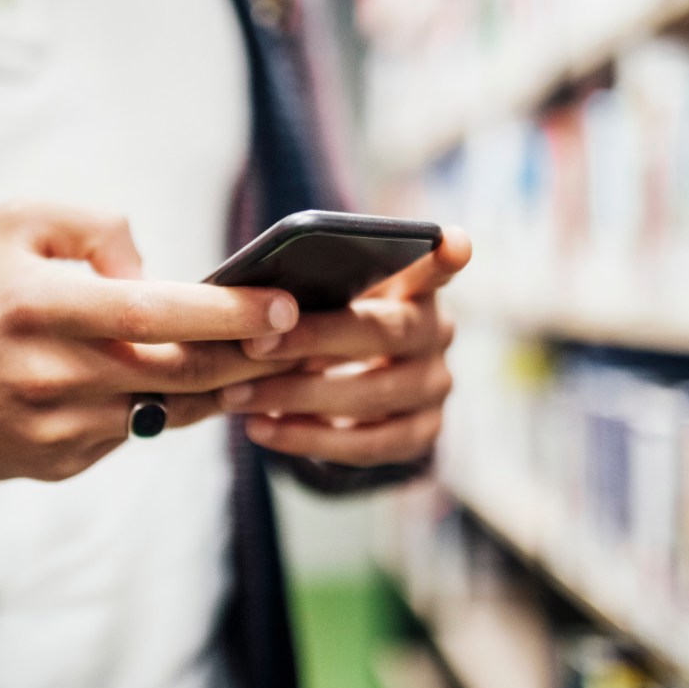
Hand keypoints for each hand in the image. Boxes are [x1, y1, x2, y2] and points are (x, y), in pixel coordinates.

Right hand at [0, 201, 298, 480]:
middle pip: (178, 371)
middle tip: (296, 336)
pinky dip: (170, 409)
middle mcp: (48, 374)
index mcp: (37, 306)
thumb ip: (96, 226)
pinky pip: (134, 434)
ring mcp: (54, 428)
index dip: (225, 313)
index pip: (151, 312)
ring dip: (223, 387)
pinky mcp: (58, 464)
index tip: (284, 306)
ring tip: (260, 360)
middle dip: (250, 355)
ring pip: (168, 410)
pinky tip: (193, 386)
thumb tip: (157, 274)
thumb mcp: (17, 224)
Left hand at [220, 227, 470, 466]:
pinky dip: (307, 439)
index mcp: (417, 289)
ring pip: (370, 396)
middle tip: (252, 345)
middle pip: (383, 333)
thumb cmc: (329, 324)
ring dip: (295, 398)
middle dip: (313, 339)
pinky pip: (365, 445)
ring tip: (237, 396)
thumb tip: (263, 305)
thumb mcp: (329, 300)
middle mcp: (437, 335)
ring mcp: (435, 388)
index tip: (451, 241)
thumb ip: (316, 292)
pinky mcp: (422, 435)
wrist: (353, 388)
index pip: (438, 268)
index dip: (446, 256)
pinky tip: (261, 429)